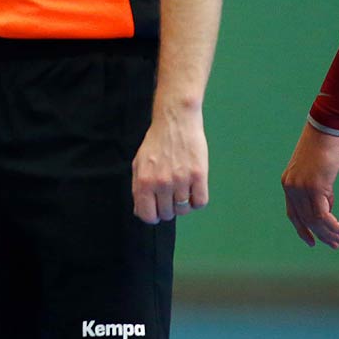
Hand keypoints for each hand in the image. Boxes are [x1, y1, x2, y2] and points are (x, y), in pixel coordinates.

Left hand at [131, 103, 208, 223]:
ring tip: (181, 190)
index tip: (156, 211)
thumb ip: (138, 188)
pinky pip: (200, 202)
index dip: (152, 216)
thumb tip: (141, 211)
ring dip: (183, 204)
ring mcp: (181, 180)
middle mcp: (162, 183)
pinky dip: (197, 201)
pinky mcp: (199, 175)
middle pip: (167, 214)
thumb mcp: (139, 164)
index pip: (147, 215)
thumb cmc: (156, 143)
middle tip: (169, 196)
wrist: (175, 121)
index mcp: (144, 181)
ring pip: (184, 210)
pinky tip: (193, 190)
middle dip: (167, 209)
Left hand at [281, 121, 338, 247]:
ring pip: (314, 220)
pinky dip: (333, 226)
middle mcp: (291, 188)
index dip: (301, 230)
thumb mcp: (319, 173)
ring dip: (329, 233)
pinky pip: (322, 215)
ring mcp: (301, 188)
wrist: (325, 130)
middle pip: (304, 220)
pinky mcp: (314, 187)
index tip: (311, 242)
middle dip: (320, 235)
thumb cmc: (324, 148)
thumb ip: (321, 192)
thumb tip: (327, 208)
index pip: (293, 214)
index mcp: (289, 184)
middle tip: (335, 244)